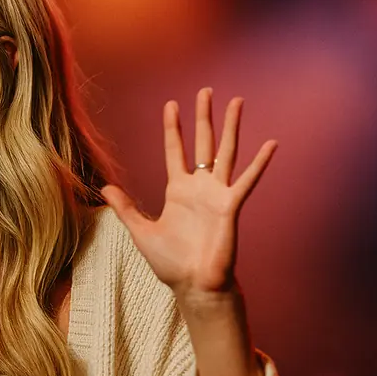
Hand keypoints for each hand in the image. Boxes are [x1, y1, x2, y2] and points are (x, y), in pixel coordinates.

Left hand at [100, 88, 276, 307]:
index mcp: (177, 191)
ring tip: (236, 102)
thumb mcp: (140, 231)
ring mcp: (216, 195)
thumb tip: (104, 188)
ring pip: (225, 152)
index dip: (172, 127)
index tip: (171, 104)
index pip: (174, 150)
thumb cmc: (170, 262)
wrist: (193, 285)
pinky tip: (271, 143)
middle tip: (206, 90)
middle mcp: (198, 187)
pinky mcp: (231, 206)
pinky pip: (247, 180)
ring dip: (230, 127)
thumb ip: (125, 208)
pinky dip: (259, 162)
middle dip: (203, 117)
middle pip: (201, 142)